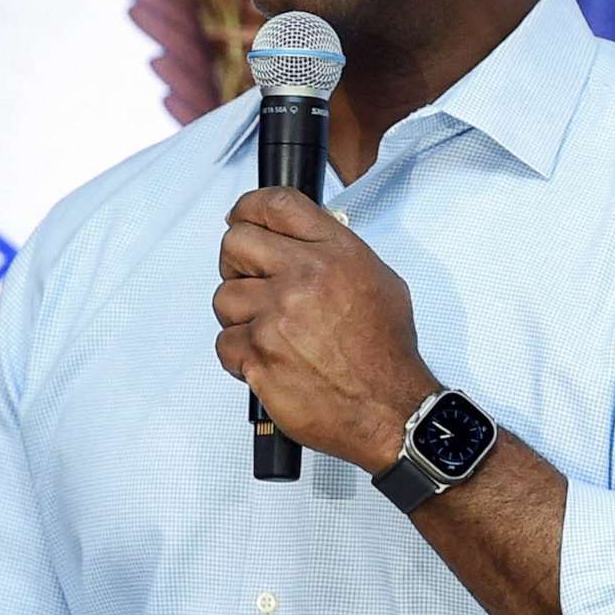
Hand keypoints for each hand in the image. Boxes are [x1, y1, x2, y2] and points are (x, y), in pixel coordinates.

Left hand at [214, 187, 436, 473]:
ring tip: (270, 334)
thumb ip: (335, 252)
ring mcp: (278, 316)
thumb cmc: (386, 352)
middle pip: (235, 243)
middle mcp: (304, 277)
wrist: (390, 409)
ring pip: (224, 297)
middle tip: (251, 284)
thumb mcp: (379, 281)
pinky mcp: (259, 355)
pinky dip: (240, 356)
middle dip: (236, 264)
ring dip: (240, 316)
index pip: (277, 204)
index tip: (240, 218)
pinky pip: (225, 343)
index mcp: (335, 252)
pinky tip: (269, 361)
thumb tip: (299, 239)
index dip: (249, 208)